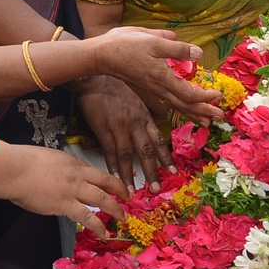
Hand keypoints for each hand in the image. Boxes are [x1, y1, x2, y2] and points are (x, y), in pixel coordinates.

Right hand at [0, 140, 127, 237]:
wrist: (14, 169)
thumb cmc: (21, 163)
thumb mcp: (44, 158)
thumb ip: (54, 168)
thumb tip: (53, 176)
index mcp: (70, 161)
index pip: (92, 170)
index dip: (103, 179)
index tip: (110, 185)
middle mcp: (76, 174)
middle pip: (105, 181)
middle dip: (119, 189)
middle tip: (128, 197)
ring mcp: (73, 189)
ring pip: (102, 198)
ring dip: (115, 209)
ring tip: (123, 218)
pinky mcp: (65, 205)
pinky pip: (87, 217)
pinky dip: (98, 226)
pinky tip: (104, 234)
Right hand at [72, 75, 170, 194]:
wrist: (95, 77)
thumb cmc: (114, 86)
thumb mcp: (135, 98)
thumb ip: (141, 115)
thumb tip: (146, 130)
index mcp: (144, 116)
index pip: (158, 140)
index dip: (165, 157)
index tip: (173, 172)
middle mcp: (135, 123)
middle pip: (146, 151)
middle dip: (152, 171)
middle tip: (156, 190)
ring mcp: (118, 126)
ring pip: (127, 155)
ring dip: (130, 175)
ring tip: (131, 191)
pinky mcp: (102, 128)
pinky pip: (109, 150)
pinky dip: (112, 165)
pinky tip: (114, 177)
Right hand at [93, 27, 222, 123]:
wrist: (100, 55)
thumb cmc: (125, 45)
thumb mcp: (152, 40)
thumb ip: (176, 47)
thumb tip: (198, 53)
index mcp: (162, 77)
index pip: (189, 94)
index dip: (205, 97)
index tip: (218, 95)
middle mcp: (158, 87)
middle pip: (185, 105)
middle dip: (203, 111)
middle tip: (220, 115)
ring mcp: (152, 89)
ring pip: (176, 106)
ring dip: (193, 113)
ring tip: (205, 119)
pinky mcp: (147, 87)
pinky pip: (168, 102)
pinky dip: (180, 107)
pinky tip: (183, 107)